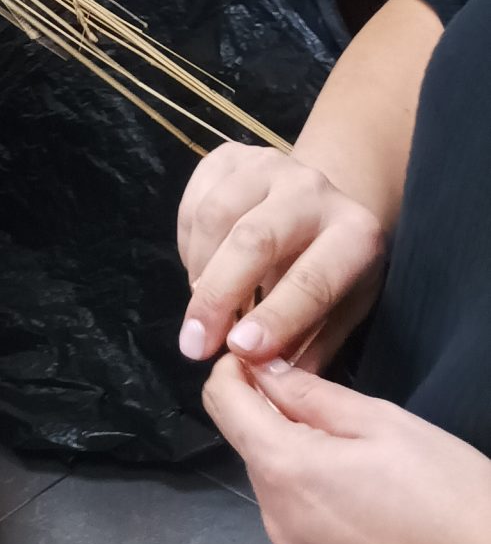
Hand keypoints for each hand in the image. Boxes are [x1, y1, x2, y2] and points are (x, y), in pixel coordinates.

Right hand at [178, 145, 387, 371]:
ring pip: (215, 217)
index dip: (275, 317)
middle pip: (254, 240)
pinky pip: (193, 201)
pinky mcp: (230, 155)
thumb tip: (270, 388)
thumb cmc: (337, 270)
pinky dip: (188, 246)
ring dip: (199, 274)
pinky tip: (200, 272)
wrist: (325, 201)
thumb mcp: (343, 311)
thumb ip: (309, 347)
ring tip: (199, 311)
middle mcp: (314, 189)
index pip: (312, 279)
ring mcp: (268, 163)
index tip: (238, 352)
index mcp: (356, 234)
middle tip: (194, 345)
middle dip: (219, 296)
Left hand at [205, 356, 490, 543]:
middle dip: (284, 431)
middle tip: (346, 425)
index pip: (223, 405)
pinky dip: (332, 531)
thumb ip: (311, 395)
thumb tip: (261, 369)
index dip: (235, 373)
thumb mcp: (387, 424)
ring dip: (311, 483)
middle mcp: (280, 526)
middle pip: (259, 457)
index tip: (262, 362)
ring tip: (377, 482)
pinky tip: (383, 530)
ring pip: (287, 505)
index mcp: (286, 471)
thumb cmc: (454, 497)